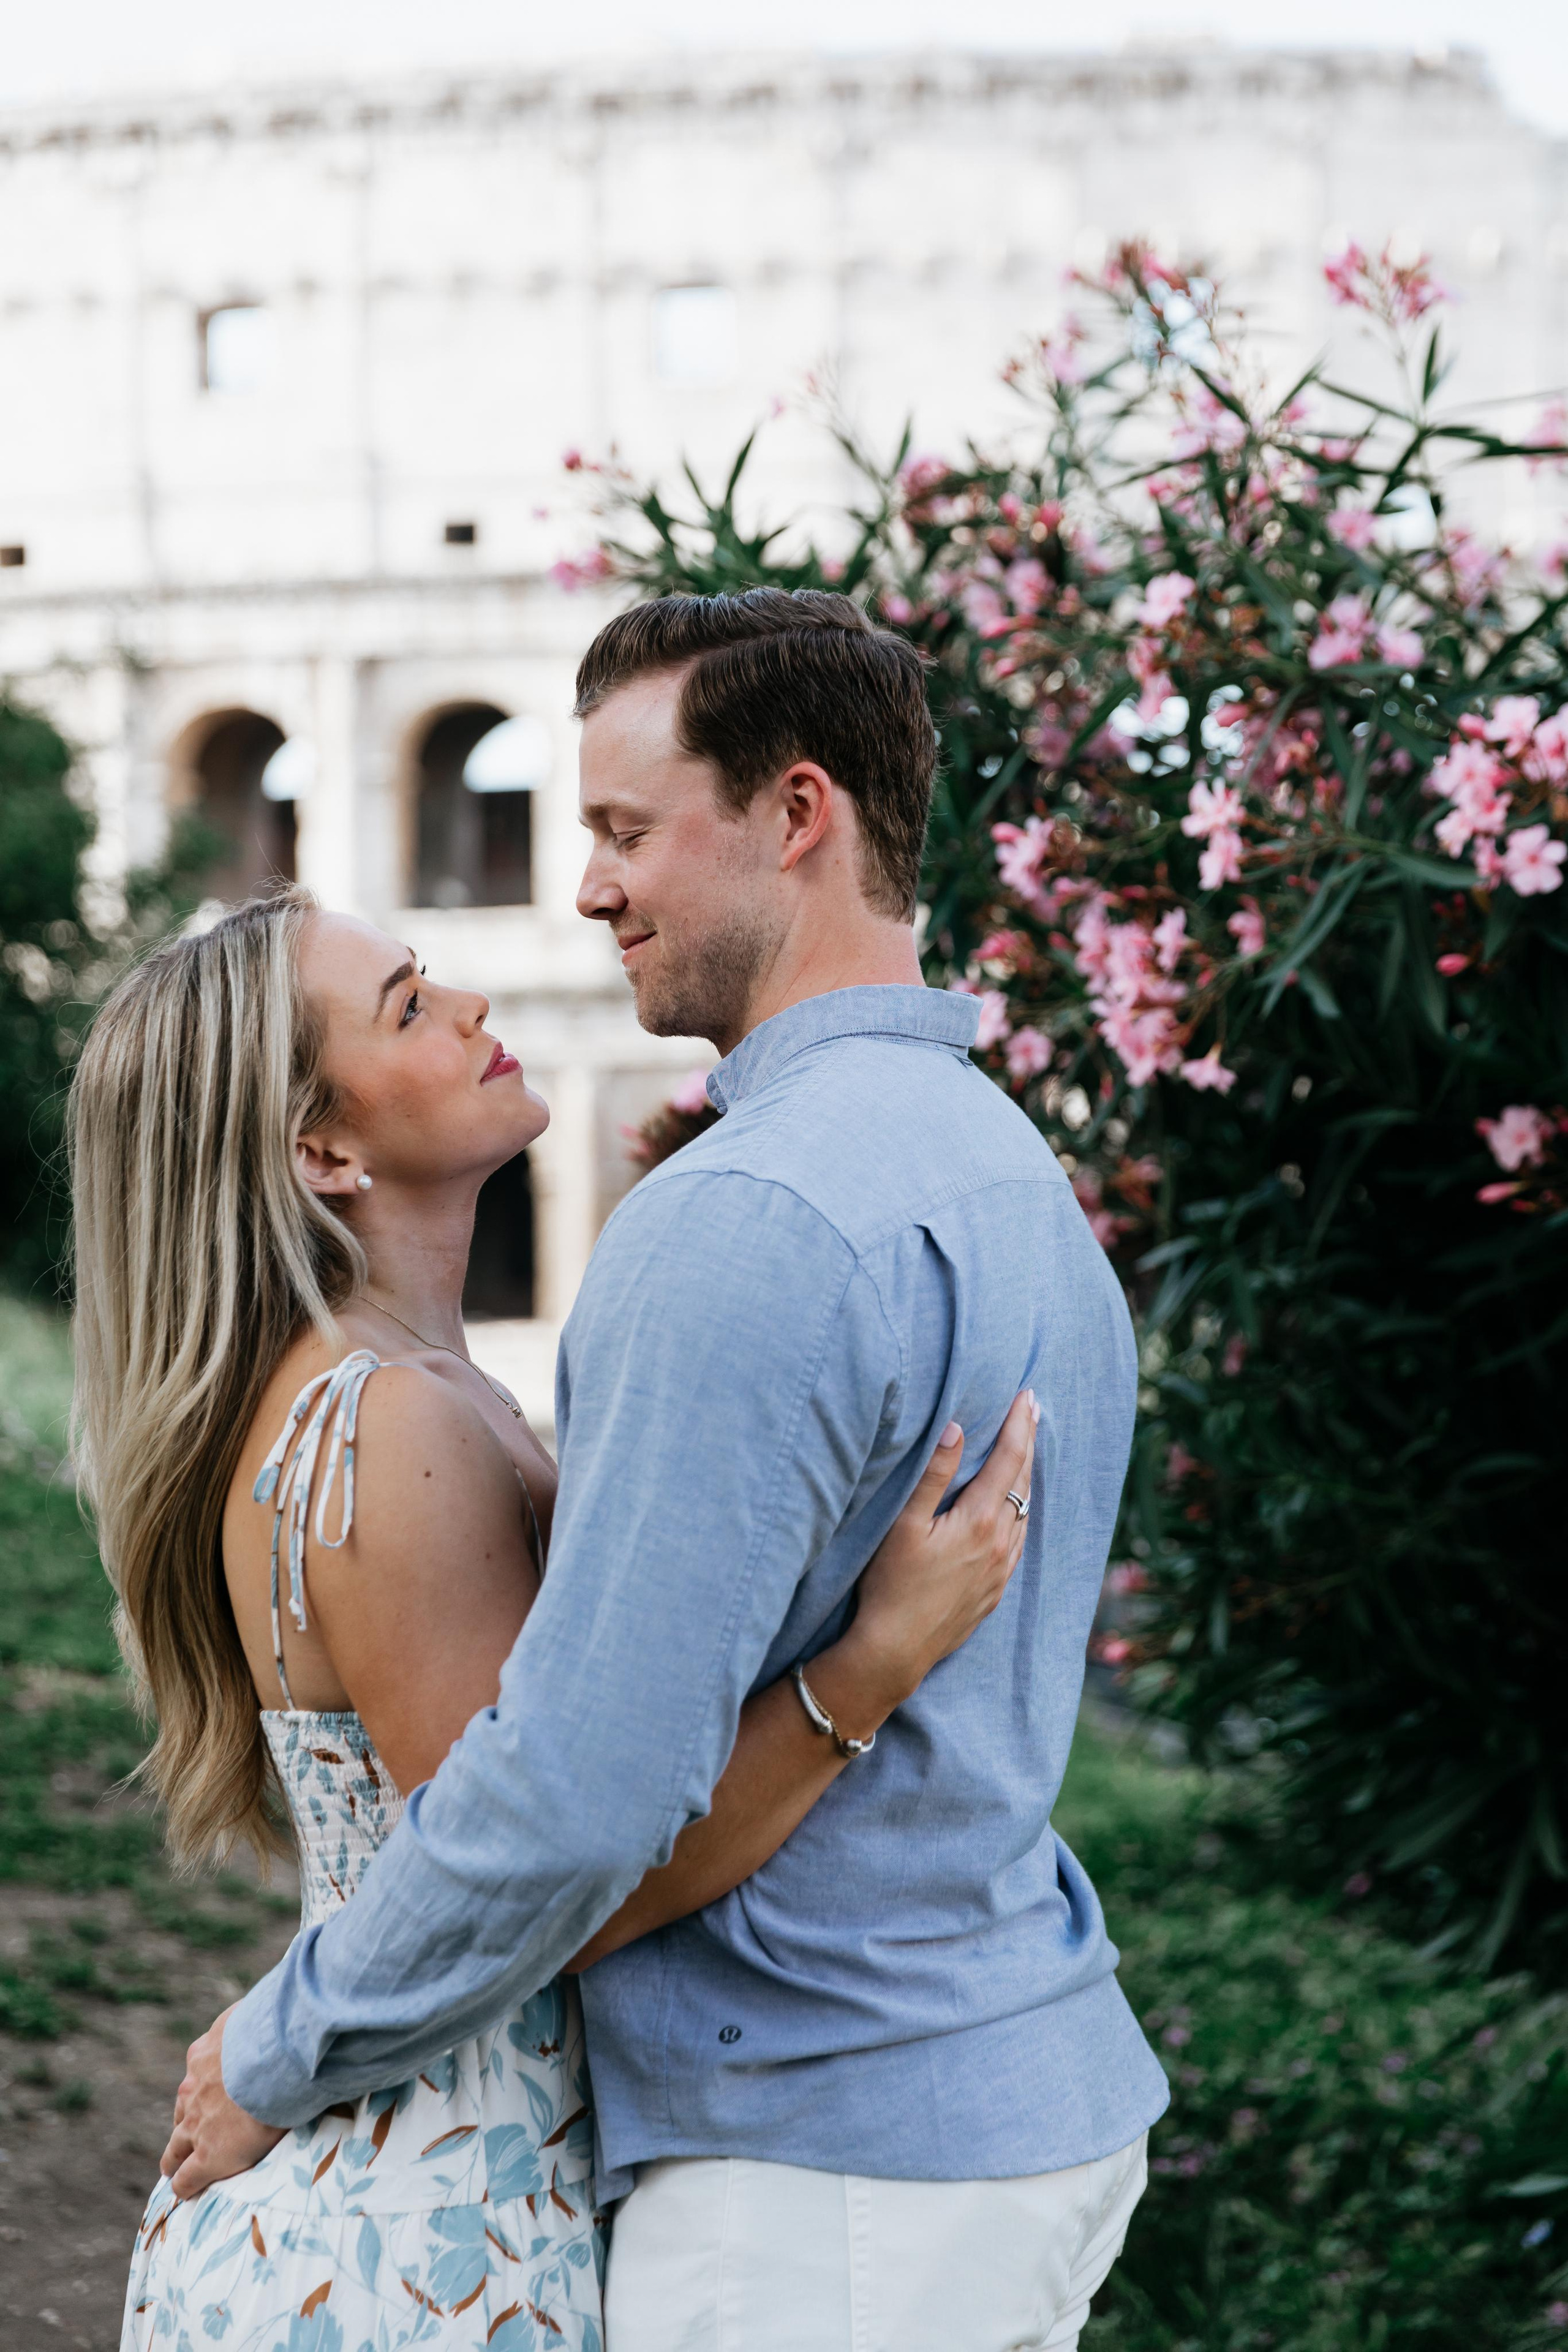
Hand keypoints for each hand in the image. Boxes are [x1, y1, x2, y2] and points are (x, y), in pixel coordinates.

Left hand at [160, 2006, 285, 2200]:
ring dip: (174, 2158)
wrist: (272, 2064)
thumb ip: (260, 2015)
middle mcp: (193, 2090)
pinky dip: (185, 2185)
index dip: (201, 2090)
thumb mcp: (260, 2012)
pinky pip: (187, 2178)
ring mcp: (196, 2124)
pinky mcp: (207, 2156)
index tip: (208, 2097)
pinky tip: (185, 2192)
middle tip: (186, 2137)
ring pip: (175, 2148)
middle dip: (182, 2125)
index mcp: (203, 2056)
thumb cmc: (275, 2033)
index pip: (196, 2076)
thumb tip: (279, 1999)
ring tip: (173, 2169)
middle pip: (180, 2113)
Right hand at [835, 1388, 1038, 1715]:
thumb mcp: (903, 1525)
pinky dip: (1021, 1512)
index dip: (1020, 1425)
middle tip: (1033, 1411)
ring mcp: (1001, 1571)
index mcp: (979, 1521)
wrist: (895, 1651)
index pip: (1009, 1460)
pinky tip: (1014, 1510)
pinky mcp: (995, 1591)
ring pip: (1026, 1513)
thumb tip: (957, 1429)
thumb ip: (932, 1475)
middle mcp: (1000, 1544)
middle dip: (1028, 1444)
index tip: (1028, 1396)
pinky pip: (1019, 1541)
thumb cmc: (890, 1586)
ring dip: (1027, 1478)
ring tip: (1025, 1453)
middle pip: (1023, 1483)